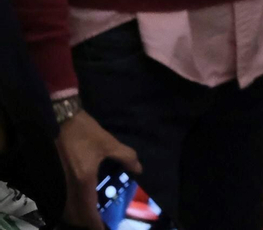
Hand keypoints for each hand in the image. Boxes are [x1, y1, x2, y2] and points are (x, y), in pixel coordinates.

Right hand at [57, 110, 139, 226]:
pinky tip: (77, 200)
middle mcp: (67, 187)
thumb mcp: (108, 143)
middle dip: (84, 222)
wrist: (59, 119)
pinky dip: (67, 205)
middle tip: (97, 221)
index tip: (102, 229)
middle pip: (73, 215)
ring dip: (75, 215)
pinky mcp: (49, 178)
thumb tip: (138, 169)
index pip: (87, 212)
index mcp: (82, 181)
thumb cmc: (84, 132)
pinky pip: (57, 199)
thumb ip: (126, 157)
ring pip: (64, 209)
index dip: (94, 224)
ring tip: (89, 213)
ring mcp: (55, 183)